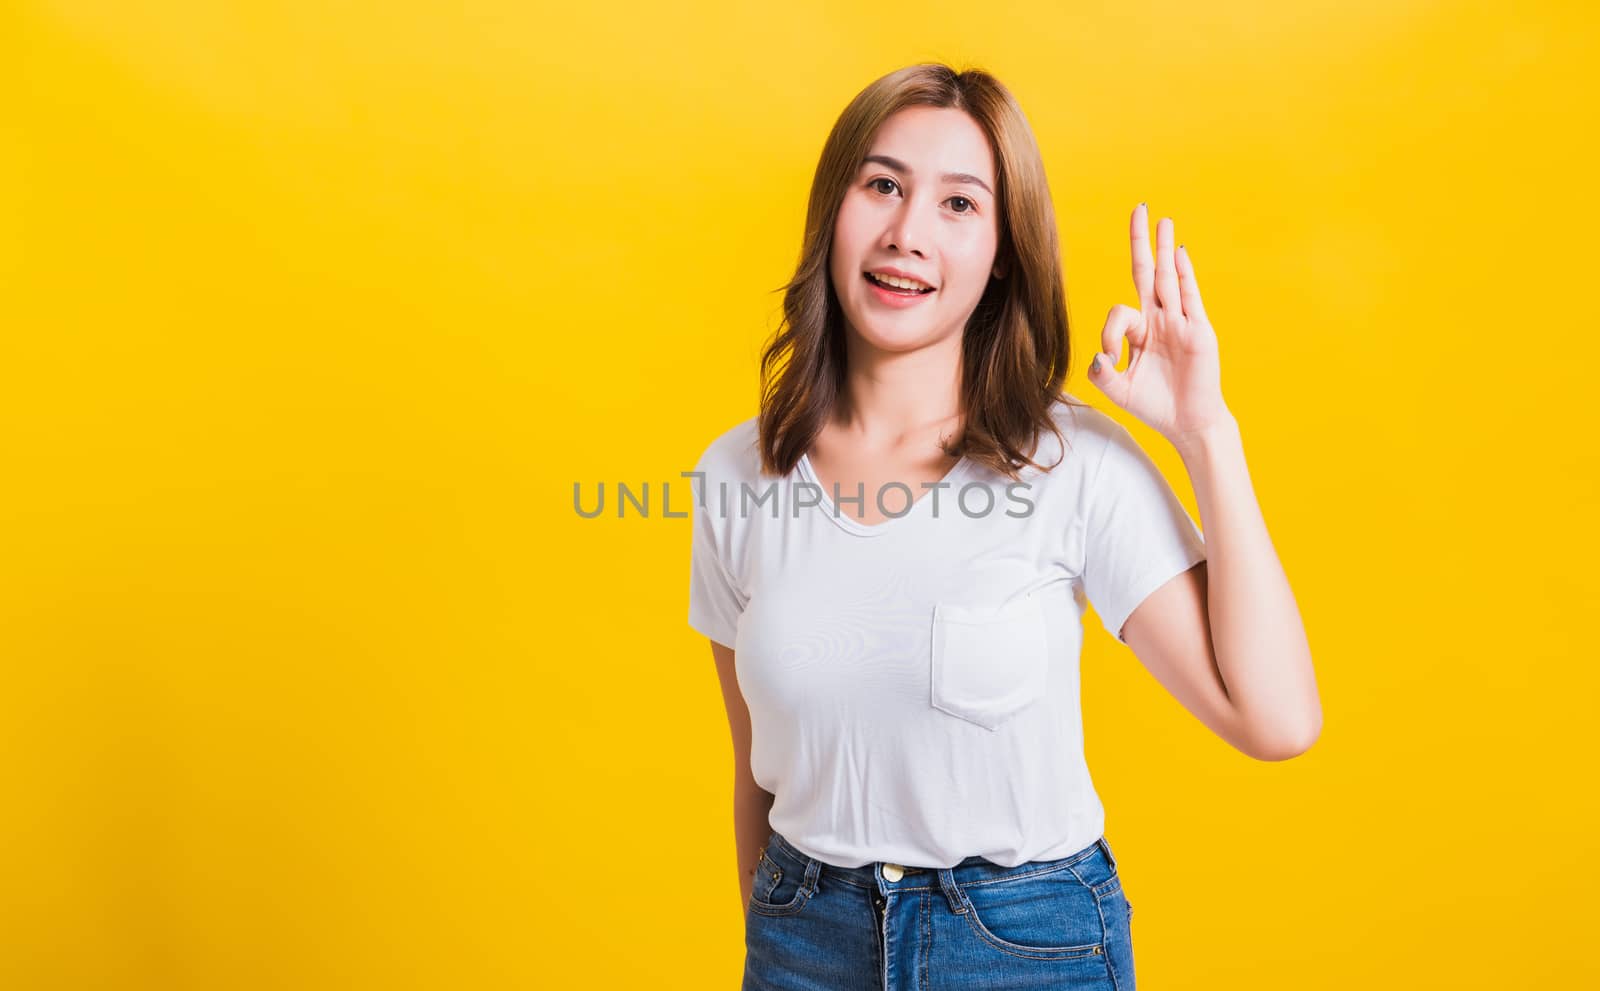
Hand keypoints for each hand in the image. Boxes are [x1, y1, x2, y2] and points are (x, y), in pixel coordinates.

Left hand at [1088, 203, 1232, 444]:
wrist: (1188, 423)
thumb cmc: (1154, 406)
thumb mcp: (1119, 391)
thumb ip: (1103, 375)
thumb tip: (1097, 357)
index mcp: (1140, 331)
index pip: (1120, 312)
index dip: (1109, 330)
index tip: (1109, 355)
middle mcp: (1160, 320)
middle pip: (1148, 272)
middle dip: (1142, 242)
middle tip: (1139, 209)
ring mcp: (1181, 323)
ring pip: (1169, 278)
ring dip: (1165, 248)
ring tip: (1163, 220)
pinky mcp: (1199, 332)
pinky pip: (1190, 298)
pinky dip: (1184, 276)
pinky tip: (1178, 254)